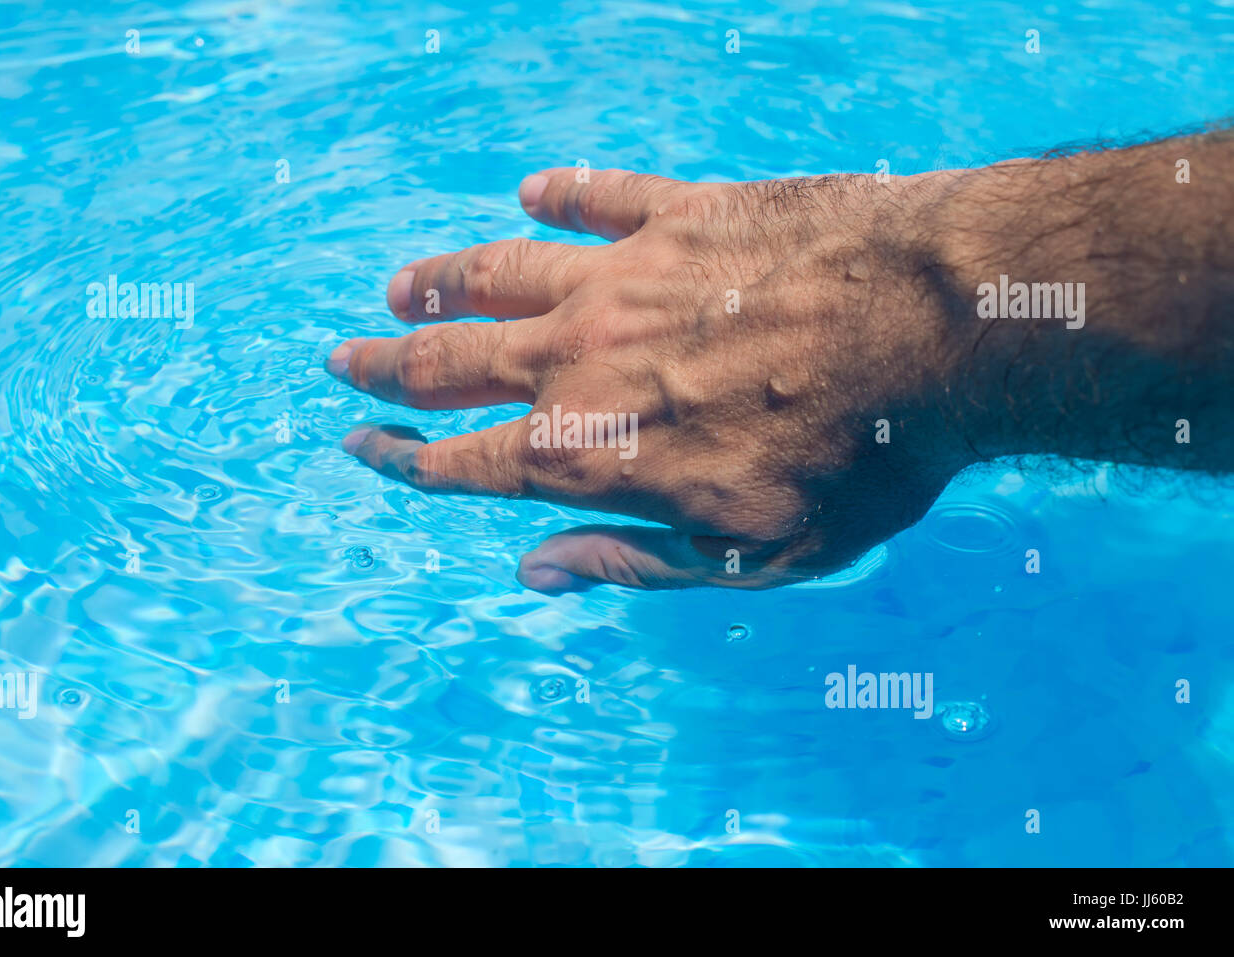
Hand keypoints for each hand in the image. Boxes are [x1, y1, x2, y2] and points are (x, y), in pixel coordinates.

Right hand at [327, 167, 976, 591]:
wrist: (935, 331)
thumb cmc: (851, 462)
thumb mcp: (741, 554)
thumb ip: (627, 560)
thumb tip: (535, 574)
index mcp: (586, 450)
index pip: (463, 461)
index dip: (402, 460)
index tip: (360, 448)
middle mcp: (580, 358)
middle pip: (454, 362)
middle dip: (391, 367)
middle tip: (343, 360)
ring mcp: (623, 276)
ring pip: (500, 274)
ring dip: (442, 281)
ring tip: (401, 286)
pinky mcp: (680, 214)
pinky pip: (598, 198)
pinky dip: (558, 195)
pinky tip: (532, 191)